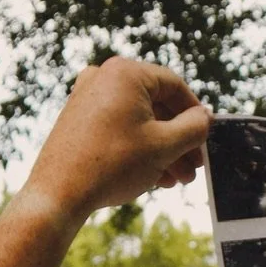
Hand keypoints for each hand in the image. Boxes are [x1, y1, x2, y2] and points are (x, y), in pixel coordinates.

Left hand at [25, 57, 209, 223]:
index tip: (205, 138)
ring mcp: (87, 97)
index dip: (195, 114)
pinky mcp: (78, 119)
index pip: (174, 86)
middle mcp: (103, 77)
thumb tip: (205, 116)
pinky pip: (118, 128)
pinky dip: (138, 147)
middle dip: (179, 140)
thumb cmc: (113, 165)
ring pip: (138, 120)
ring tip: (176, 179)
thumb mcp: (164, 146)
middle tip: (193, 168)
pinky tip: (154, 177)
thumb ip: (194, 128)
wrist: (59, 193)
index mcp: (126, 73)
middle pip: (156, 106)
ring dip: (162, 149)